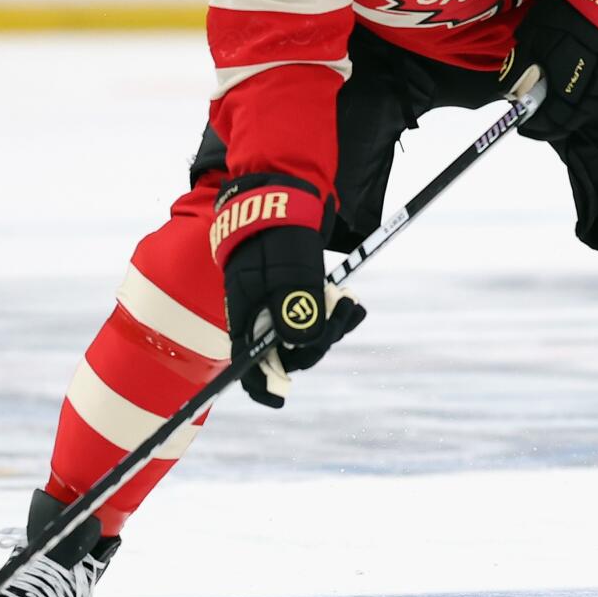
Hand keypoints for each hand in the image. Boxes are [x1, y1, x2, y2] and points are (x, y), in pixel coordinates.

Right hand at [212, 174, 366, 407]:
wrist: (281, 197)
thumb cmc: (277, 236)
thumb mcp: (288, 273)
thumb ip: (295, 309)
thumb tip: (301, 347)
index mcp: (247, 316)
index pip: (248, 363)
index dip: (261, 385)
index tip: (277, 399)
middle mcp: (260, 316)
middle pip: (288, 352)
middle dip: (319, 341)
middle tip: (343, 312)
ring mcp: (277, 306)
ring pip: (306, 334)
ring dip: (332, 325)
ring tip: (349, 302)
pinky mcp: (295, 295)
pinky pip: (315, 316)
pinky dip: (335, 313)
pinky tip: (350, 302)